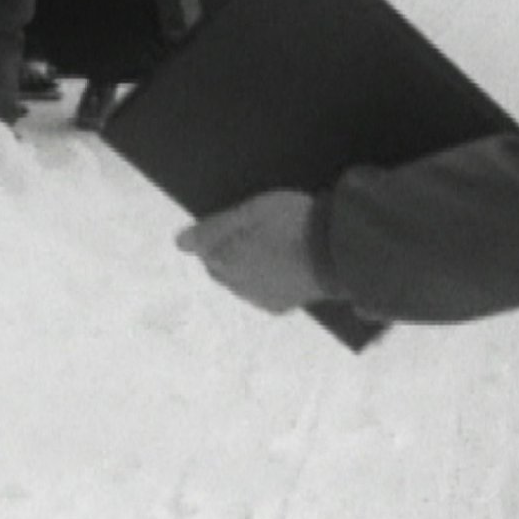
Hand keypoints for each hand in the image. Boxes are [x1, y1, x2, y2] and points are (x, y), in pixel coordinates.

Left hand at [175, 191, 328, 313]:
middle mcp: (237, 286)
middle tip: (254, 233)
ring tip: (272, 247)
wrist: (338, 253)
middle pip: (221, 270)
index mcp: (225, 262)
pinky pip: (261, 292)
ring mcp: (259, 299)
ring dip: (247, 268)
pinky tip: (283, 266)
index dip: (218, 236)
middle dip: (228, 254)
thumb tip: (179, 243)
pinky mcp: (281, 307)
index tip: (238, 223)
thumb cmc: (293, 223)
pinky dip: (265, 280)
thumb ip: (214, 228)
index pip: (206, 252)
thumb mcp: (252, 212)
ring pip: (240, 283)